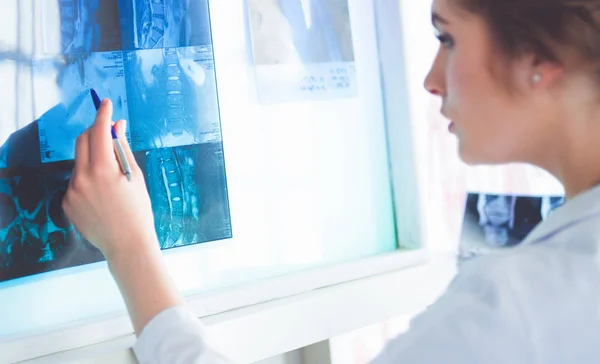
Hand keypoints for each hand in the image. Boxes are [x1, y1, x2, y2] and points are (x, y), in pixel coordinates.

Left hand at [62, 98, 158, 259]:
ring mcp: (72, 191)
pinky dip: (88, 178)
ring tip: (111, 178)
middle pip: (82, 140)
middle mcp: (82, 178)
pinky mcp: (67, 202)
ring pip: (80, 162)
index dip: (103, 114)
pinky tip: (102, 195)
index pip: (98, 131)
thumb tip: (117, 127)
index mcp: (103, 170)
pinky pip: (76, 181)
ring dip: (93, 159)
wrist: (127, 243)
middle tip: (109, 133)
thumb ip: (122, 148)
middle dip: (94, 132)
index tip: (106, 104)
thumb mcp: (134, 175)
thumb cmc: (138, 211)